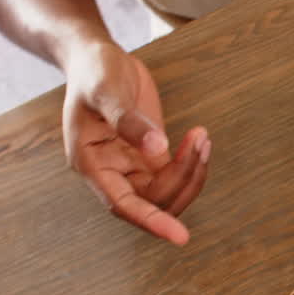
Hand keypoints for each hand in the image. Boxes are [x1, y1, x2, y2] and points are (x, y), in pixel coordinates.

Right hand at [63, 41, 208, 244]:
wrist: (98, 59)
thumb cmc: (94, 72)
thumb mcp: (105, 89)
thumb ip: (128, 120)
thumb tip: (157, 146)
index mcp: (91, 164)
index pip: (122, 205)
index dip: (151, 221)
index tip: (180, 235)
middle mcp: (112, 172)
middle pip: (154, 200)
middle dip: (183, 177)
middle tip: (200, 141)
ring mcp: (133, 167)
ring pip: (170, 192)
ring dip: (193, 172)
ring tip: (202, 137)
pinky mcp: (151, 158)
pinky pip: (177, 176)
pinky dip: (193, 163)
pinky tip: (200, 140)